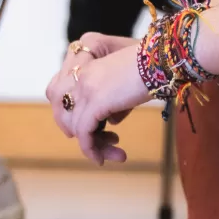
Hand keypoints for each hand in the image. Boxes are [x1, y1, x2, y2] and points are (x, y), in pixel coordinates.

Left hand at [46, 33, 147, 164]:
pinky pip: (84, 132)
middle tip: (97, 143)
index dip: (67, 112)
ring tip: (115, 153)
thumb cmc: (152, 66)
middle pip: (61, 110)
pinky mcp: (96, 101)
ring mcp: (84, 86)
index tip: (89, 126)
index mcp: (83, 65)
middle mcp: (79, 74)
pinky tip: (101, 159)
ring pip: (75, 126)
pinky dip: (90, 149)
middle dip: (74, 131)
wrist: (162, 59)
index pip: (57, 92)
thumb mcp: (125, 83)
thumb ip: (114, 100)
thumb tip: (112, 120)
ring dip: (93, 145)